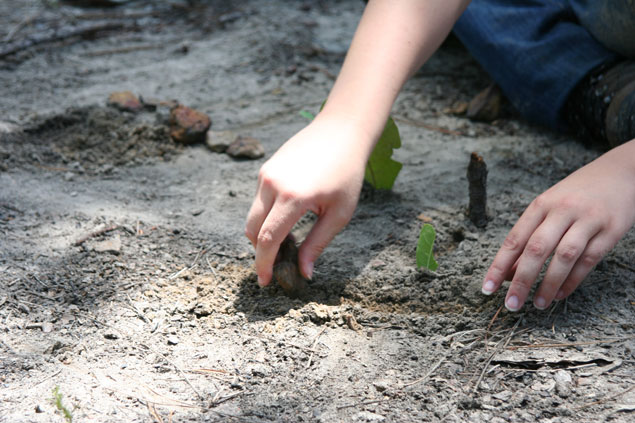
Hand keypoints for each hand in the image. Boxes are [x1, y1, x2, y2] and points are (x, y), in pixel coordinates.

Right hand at [245, 114, 371, 286]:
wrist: (341, 131)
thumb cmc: (346, 173)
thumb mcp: (339, 213)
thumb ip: (317, 243)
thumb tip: (304, 273)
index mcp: (293, 198)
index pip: (268, 239)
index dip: (264, 264)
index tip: (265, 282)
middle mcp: (273, 185)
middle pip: (253, 230)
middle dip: (261, 252)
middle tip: (278, 265)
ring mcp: (266, 174)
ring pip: (253, 216)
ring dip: (263, 234)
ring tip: (290, 239)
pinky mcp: (266, 169)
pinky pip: (259, 200)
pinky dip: (266, 216)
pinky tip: (289, 217)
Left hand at [482, 140, 634, 310]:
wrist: (621, 172)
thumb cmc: (577, 194)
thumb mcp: (549, 207)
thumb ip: (530, 236)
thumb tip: (509, 272)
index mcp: (541, 204)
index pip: (514, 239)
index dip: (499, 266)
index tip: (487, 288)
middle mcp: (562, 210)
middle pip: (536, 249)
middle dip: (521, 280)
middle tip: (511, 304)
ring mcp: (588, 220)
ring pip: (563, 256)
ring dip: (548, 284)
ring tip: (537, 304)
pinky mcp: (610, 231)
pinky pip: (589, 260)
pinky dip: (573, 280)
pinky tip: (560, 294)